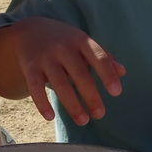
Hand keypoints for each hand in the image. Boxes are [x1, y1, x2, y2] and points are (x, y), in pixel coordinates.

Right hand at [10, 18, 124, 124]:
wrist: (29, 30)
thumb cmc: (64, 40)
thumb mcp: (83, 42)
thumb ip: (103, 56)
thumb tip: (123, 73)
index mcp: (81, 41)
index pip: (98, 57)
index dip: (107, 75)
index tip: (116, 93)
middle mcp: (63, 48)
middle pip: (80, 74)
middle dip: (90, 96)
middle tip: (100, 115)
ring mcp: (45, 58)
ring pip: (60, 84)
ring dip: (72, 105)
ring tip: (83, 121)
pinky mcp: (29, 67)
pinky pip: (35, 88)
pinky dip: (42, 103)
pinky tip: (50, 117)